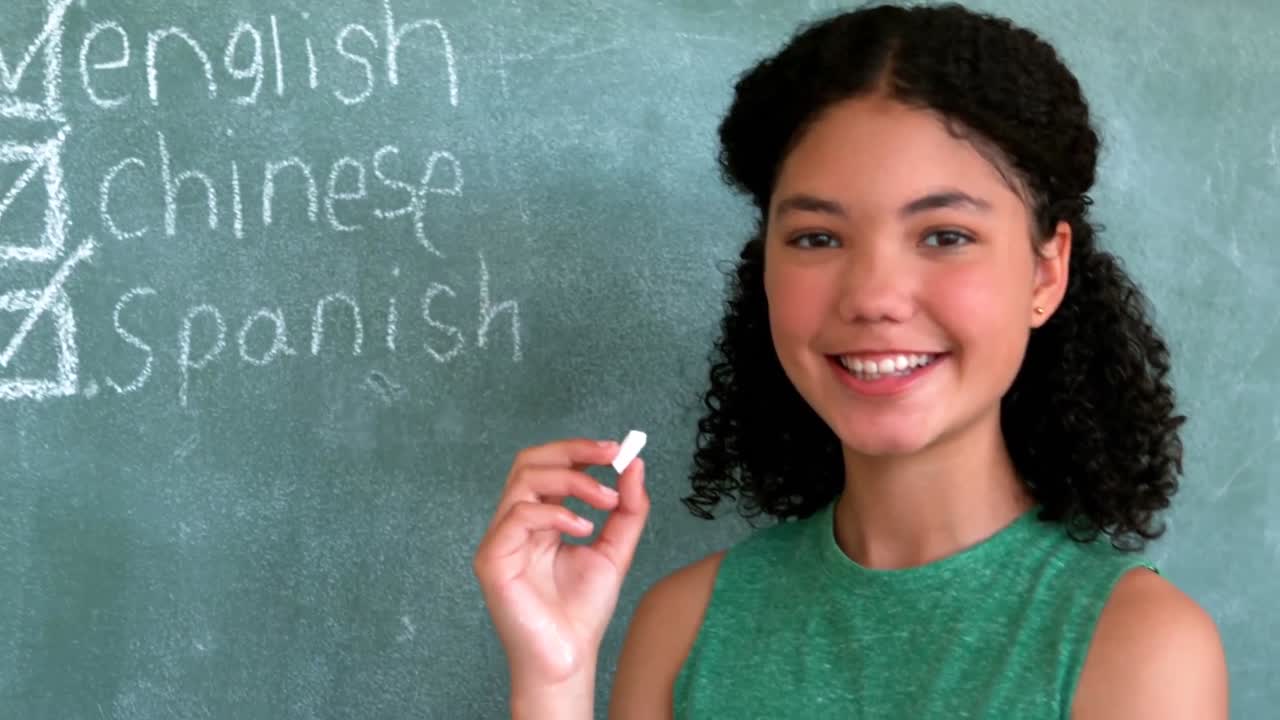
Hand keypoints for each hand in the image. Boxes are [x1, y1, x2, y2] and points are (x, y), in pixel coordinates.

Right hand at [473, 438, 649, 691]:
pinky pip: (517, 516)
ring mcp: (500, 540)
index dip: (580, 450)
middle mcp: (515, 524)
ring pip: (524, 480)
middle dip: (573, 451)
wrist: (568, 659)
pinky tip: (582, 529)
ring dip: (572, 481)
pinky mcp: (492, 559)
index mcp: (539, 519)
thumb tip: (635, 466)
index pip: (549, 466)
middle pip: (529, 461)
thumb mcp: (615, 551)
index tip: (617, 450)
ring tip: (605, 501)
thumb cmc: (582, 611)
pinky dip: (555, 513)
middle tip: (611, 455)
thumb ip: (627, 510)